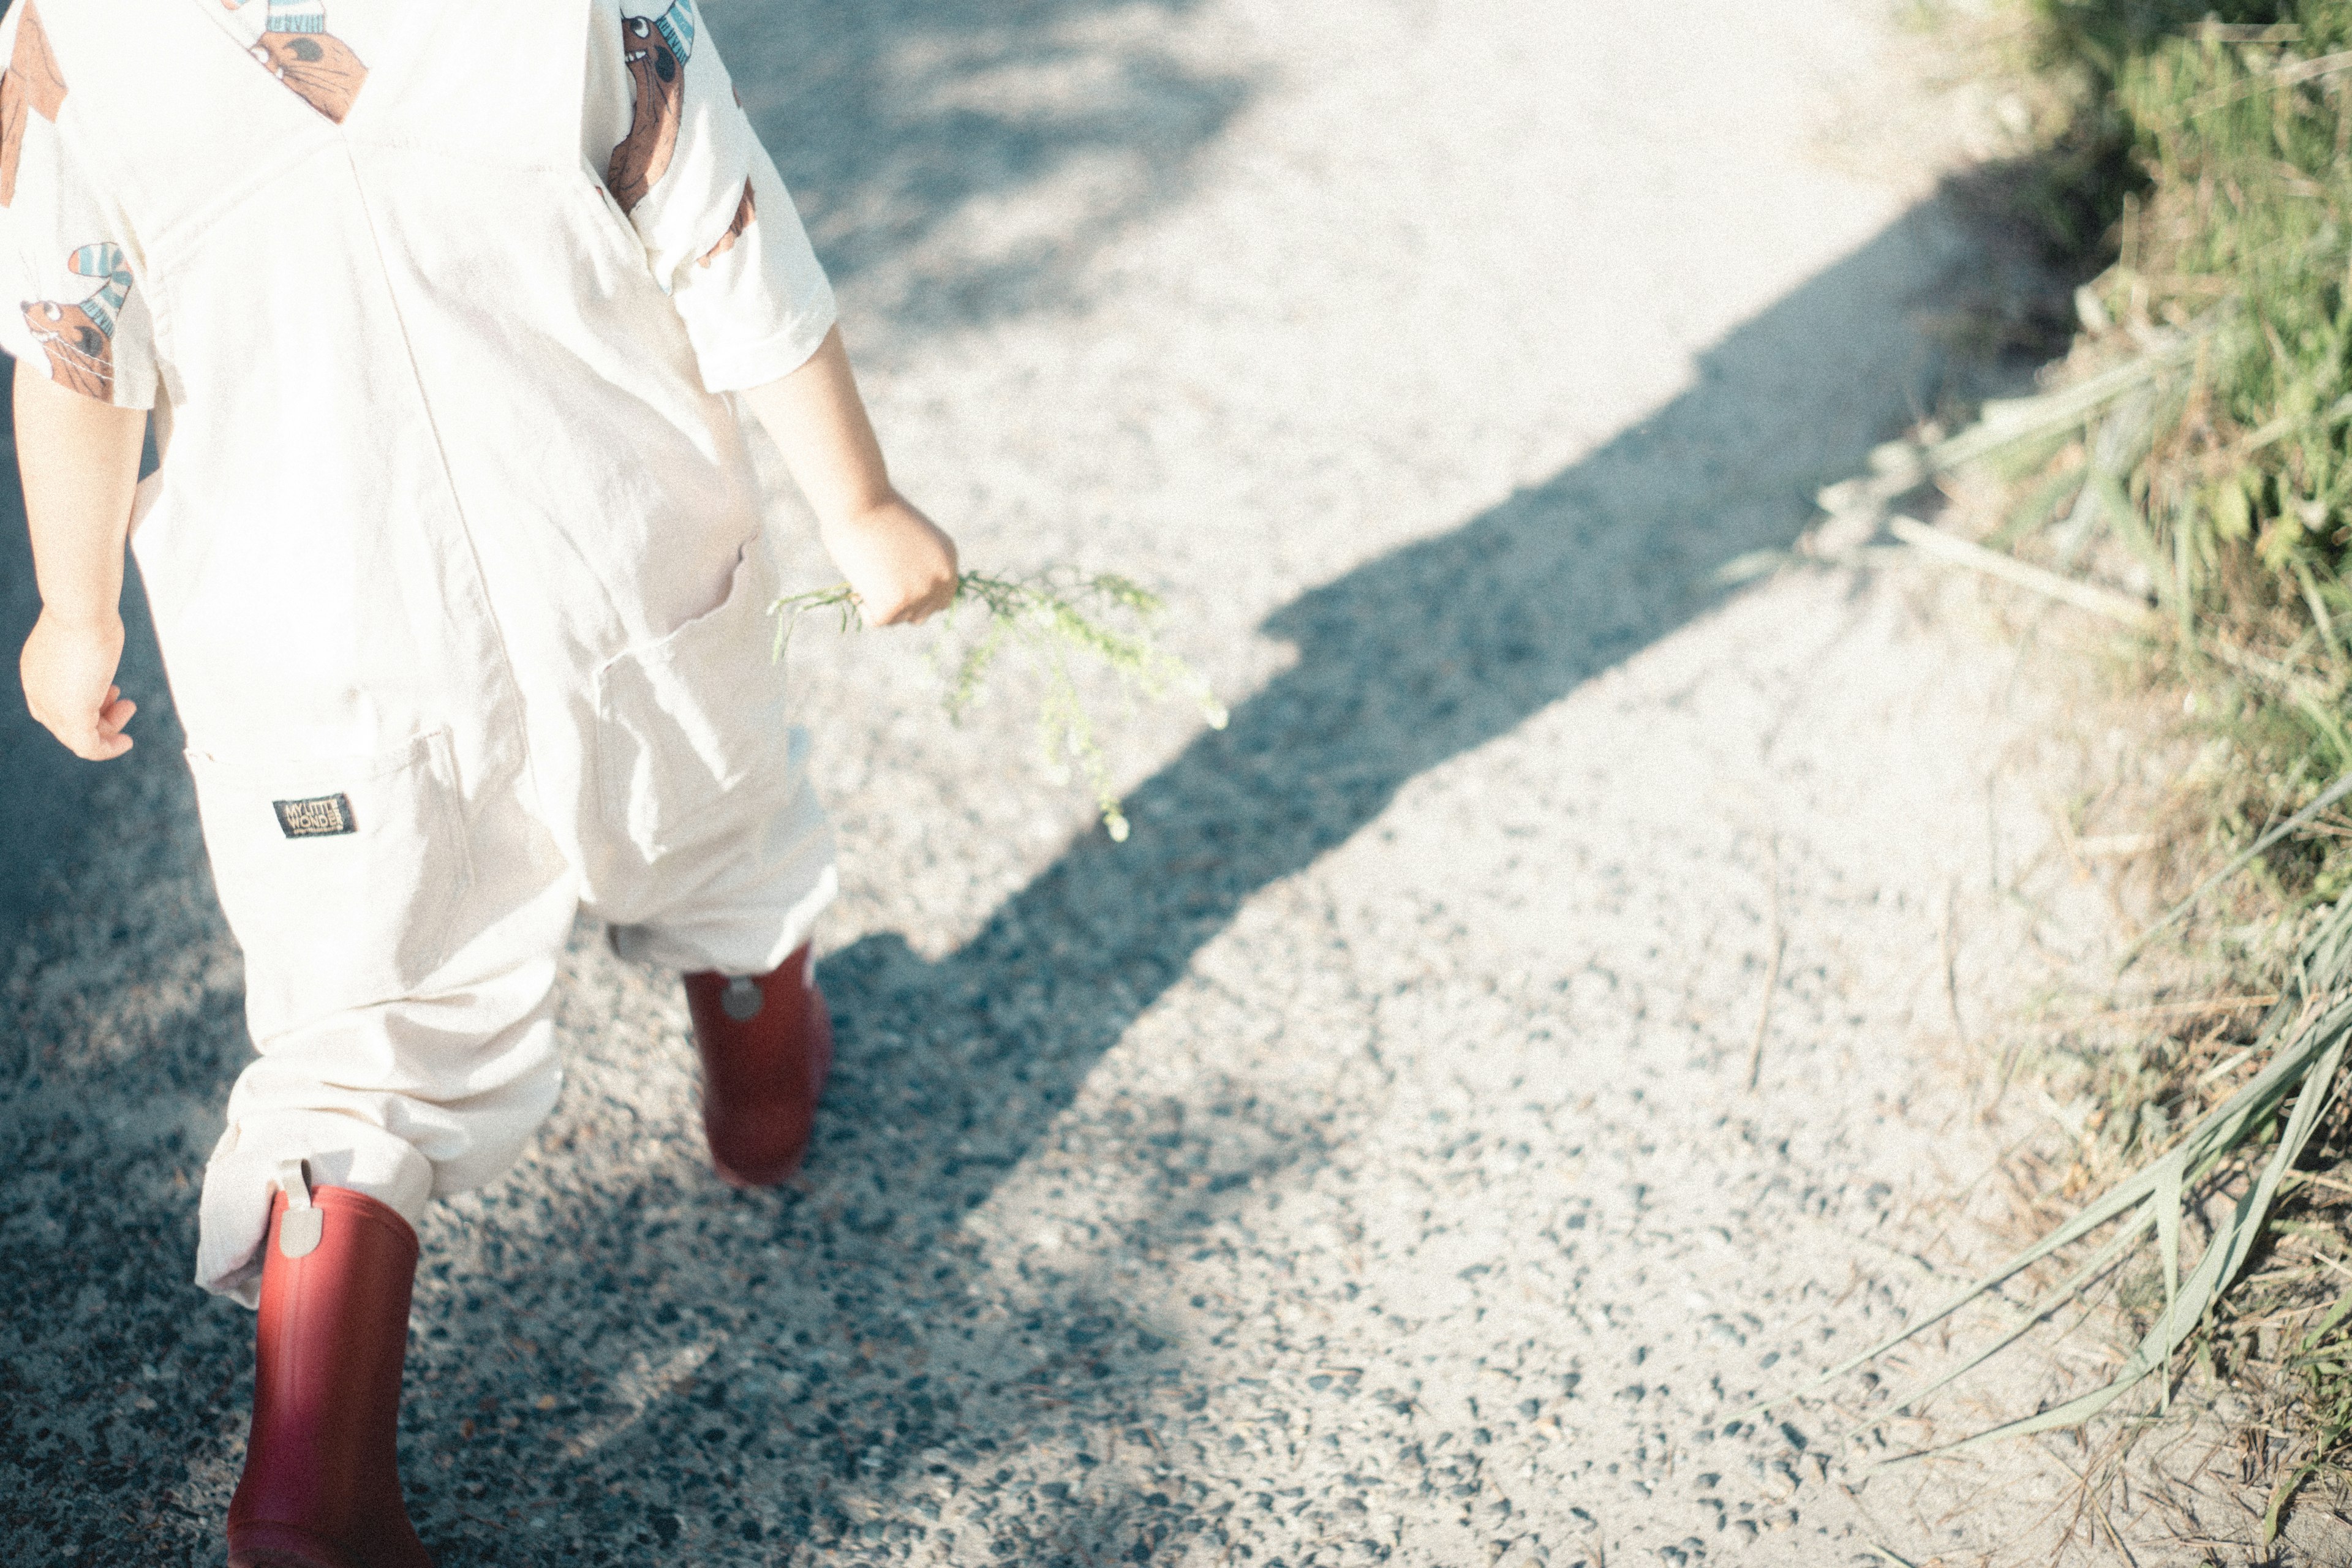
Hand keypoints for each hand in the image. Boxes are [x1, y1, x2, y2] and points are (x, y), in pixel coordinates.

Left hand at [21, 608, 133, 759]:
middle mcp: (39, 692)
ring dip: (108, 728)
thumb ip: (86, 647)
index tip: (115, 692)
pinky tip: (126, 742)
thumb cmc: (88, 615)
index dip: (87, 704)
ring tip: (130, 708)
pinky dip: (107, 750)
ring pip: (77, 736)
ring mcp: (53, 706)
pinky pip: (88, 747)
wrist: (81, 611)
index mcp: (36, 674)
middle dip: (100, 716)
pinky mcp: (72, 715)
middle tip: (126, 702)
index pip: (54, 705)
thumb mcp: (83, 635)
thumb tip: (99, 631)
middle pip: (66, 722)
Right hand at [820, 492, 959, 625]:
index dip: (920, 600)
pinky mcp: (894, 605)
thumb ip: (917, 564)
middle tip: (878, 591)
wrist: (858, 500)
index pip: (942, 597)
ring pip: (898, 618)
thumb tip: (903, 586)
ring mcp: (919, 593)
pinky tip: (856, 588)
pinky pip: (876, 620)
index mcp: (948, 558)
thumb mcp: (911, 538)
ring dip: (880, 604)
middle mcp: (940, 578)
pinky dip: (863, 608)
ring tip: (864, 578)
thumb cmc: (873, 509)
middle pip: (923, 613)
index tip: (899, 595)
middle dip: (901, 607)